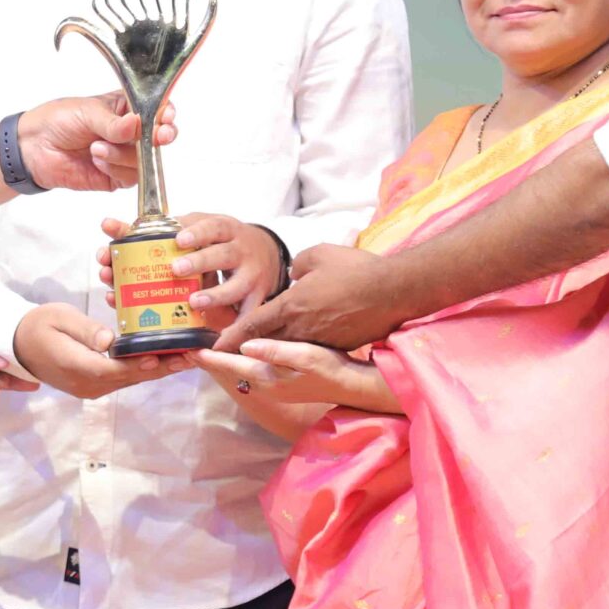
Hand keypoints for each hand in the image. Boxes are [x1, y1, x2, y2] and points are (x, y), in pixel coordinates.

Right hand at [10, 304, 190, 400]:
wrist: (20, 346)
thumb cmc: (39, 326)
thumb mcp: (58, 318)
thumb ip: (84, 330)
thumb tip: (108, 340)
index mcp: (74, 365)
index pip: (112, 369)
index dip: (139, 364)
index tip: (163, 355)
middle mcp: (85, 383)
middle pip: (128, 377)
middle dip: (161, 367)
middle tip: (191, 356)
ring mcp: (90, 388)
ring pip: (129, 380)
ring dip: (158, 369)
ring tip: (187, 357)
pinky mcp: (93, 386)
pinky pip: (122, 379)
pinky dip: (144, 369)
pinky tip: (165, 360)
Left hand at [23, 94, 175, 191]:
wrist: (34, 148)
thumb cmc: (58, 120)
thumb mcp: (88, 112)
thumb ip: (115, 123)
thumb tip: (138, 123)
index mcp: (127, 108)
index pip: (157, 110)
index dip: (166, 115)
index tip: (166, 118)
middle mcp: (130, 132)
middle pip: (159, 138)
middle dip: (158, 138)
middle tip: (158, 136)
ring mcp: (125, 155)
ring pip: (145, 160)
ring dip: (122, 155)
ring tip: (96, 147)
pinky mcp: (116, 177)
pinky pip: (130, 177)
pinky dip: (114, 169)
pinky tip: (97, 161)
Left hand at [99, 213, 280, 324]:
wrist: (266, 253)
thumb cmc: (218, 241)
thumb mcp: (195, 228)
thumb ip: (153, 231)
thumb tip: (108, 225)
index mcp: (223, 229)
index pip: (210, 226)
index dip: (195, 232)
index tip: (177, 239)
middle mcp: (240, 250)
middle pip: (222, 254)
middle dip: (199, 262)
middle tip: (175, 270)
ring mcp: (252, 275)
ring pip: (236, 286)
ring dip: (214, 296)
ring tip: (192, 303)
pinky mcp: (258, 299)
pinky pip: (249, 317)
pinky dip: (234, 331)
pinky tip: (217, 341)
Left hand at [197, 340, 399, 412]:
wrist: (352, 386)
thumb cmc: (332, 368)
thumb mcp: (306, 355)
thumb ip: (276, 351)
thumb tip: (246, 344)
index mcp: (267, 376)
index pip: (230, 363)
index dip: (209, 355)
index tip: (187, 348)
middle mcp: (265, 383)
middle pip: (230, 368)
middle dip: (210, 357)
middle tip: (187, 346)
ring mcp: (272, 384)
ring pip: (239, 368)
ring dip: (223, 358)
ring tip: (205, 345)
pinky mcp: (280, 380)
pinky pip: (251, 367)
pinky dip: (238, 358)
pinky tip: (237, 348)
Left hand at [215, 243, 397, 350]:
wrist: (394, 293)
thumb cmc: (356, 270)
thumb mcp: (319, 255)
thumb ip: (297, 264)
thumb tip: (292, 275)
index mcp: (292, 306)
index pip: (253, 325)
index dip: (231, 336)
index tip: (214, 346)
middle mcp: (301, 329)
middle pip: (264, 343)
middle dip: (242, 349)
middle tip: (222, 353)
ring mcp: (319, 340)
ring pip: (286, 347)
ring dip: (268, 349)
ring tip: (251, 349)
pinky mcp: (336, 345)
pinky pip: (309, 347)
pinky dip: (295, 346)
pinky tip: (292, 342)